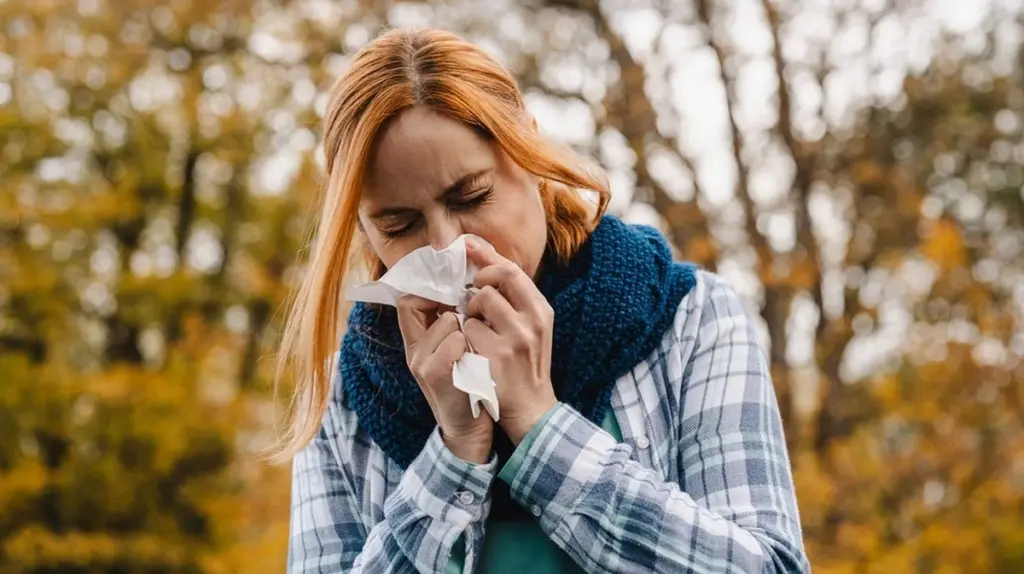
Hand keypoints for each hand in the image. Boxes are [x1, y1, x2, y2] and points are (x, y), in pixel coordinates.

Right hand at [396, 295, 492, 462]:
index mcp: (416, 343)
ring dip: (467, 326)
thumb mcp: (453, 354)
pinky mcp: (435, 374)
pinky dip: (469, 345)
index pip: (408, 300)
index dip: (430, 290)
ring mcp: (421, 362)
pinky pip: (454, 340)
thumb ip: (449, 327)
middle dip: (449, 304)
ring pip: (447, 320)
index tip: (455, 292)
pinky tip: (476, 360)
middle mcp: (414, 351)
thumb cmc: (468, 386)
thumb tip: (463, 291)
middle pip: (419, 304)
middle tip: (469, 311)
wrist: (469, 431)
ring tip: (476, 345)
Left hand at [462, 239, 556, 444]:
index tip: (469, 246)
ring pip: (480, 301)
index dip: (488, 256)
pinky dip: (465, 335)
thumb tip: (487, 264)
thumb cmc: (525, 366)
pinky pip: (469, 329)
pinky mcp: (497, 355)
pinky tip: (473, 348)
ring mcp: (516, 337)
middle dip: (480, 280)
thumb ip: (515, 300)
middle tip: (471, 292)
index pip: (514, 270)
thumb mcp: (532, 329)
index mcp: (542, 311)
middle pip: (501, 276)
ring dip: (470, 311)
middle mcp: (534, 320)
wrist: (531, 409)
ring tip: (476, 328)